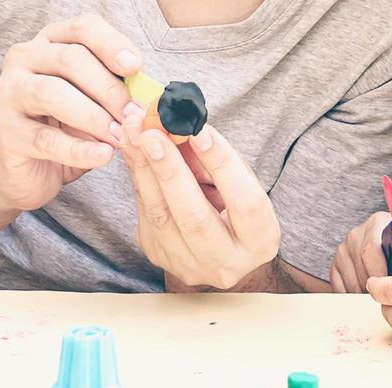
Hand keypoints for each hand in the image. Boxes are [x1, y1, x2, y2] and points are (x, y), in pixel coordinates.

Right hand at [0, 15, 141, 210]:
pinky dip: (78, 149)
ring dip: (93, 116)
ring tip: (120, 136)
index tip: (136, 67)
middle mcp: (23, 59)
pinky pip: (44, 138)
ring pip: (52, 93)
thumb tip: (150, 93)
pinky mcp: (5, 132)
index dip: (111, 44)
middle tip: (134, 113)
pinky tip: (102, 156)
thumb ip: (116, 89)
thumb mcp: (94, 101)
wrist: (24, 169)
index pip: (82, 28)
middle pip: (70, 59)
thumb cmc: (65, 126)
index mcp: (50, 43)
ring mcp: (8, 94)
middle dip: (109, 87)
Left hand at [118, 109, 280, 289]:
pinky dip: (137, 176)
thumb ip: (214, 160)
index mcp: (260, 241)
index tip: (198, 132)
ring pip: (160, 217)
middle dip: (170, 170)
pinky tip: (131, 147)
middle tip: (152, 133)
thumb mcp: (239, 182)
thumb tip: (182, 126)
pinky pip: (144, 213)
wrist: (218, 251)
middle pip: (194, 217)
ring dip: (143, 168)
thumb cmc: (235, 205)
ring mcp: (189, 265)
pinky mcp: (159, 256)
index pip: (244, 202)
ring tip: (132, 131)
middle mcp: (225, 263)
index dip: (222, 165)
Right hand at [330, 211, 391, 292]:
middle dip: (376, 288)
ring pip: (351, 281)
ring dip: (366, 294)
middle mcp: (356, 233)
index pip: (370, 250)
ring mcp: (343, 249)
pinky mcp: (335, 265)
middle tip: (391, 298)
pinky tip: (368, 295)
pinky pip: (340, 288)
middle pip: (360, 268)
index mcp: (378, 223)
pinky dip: (354, 296)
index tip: (391, 288)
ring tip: (383, 296)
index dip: (380, 273)